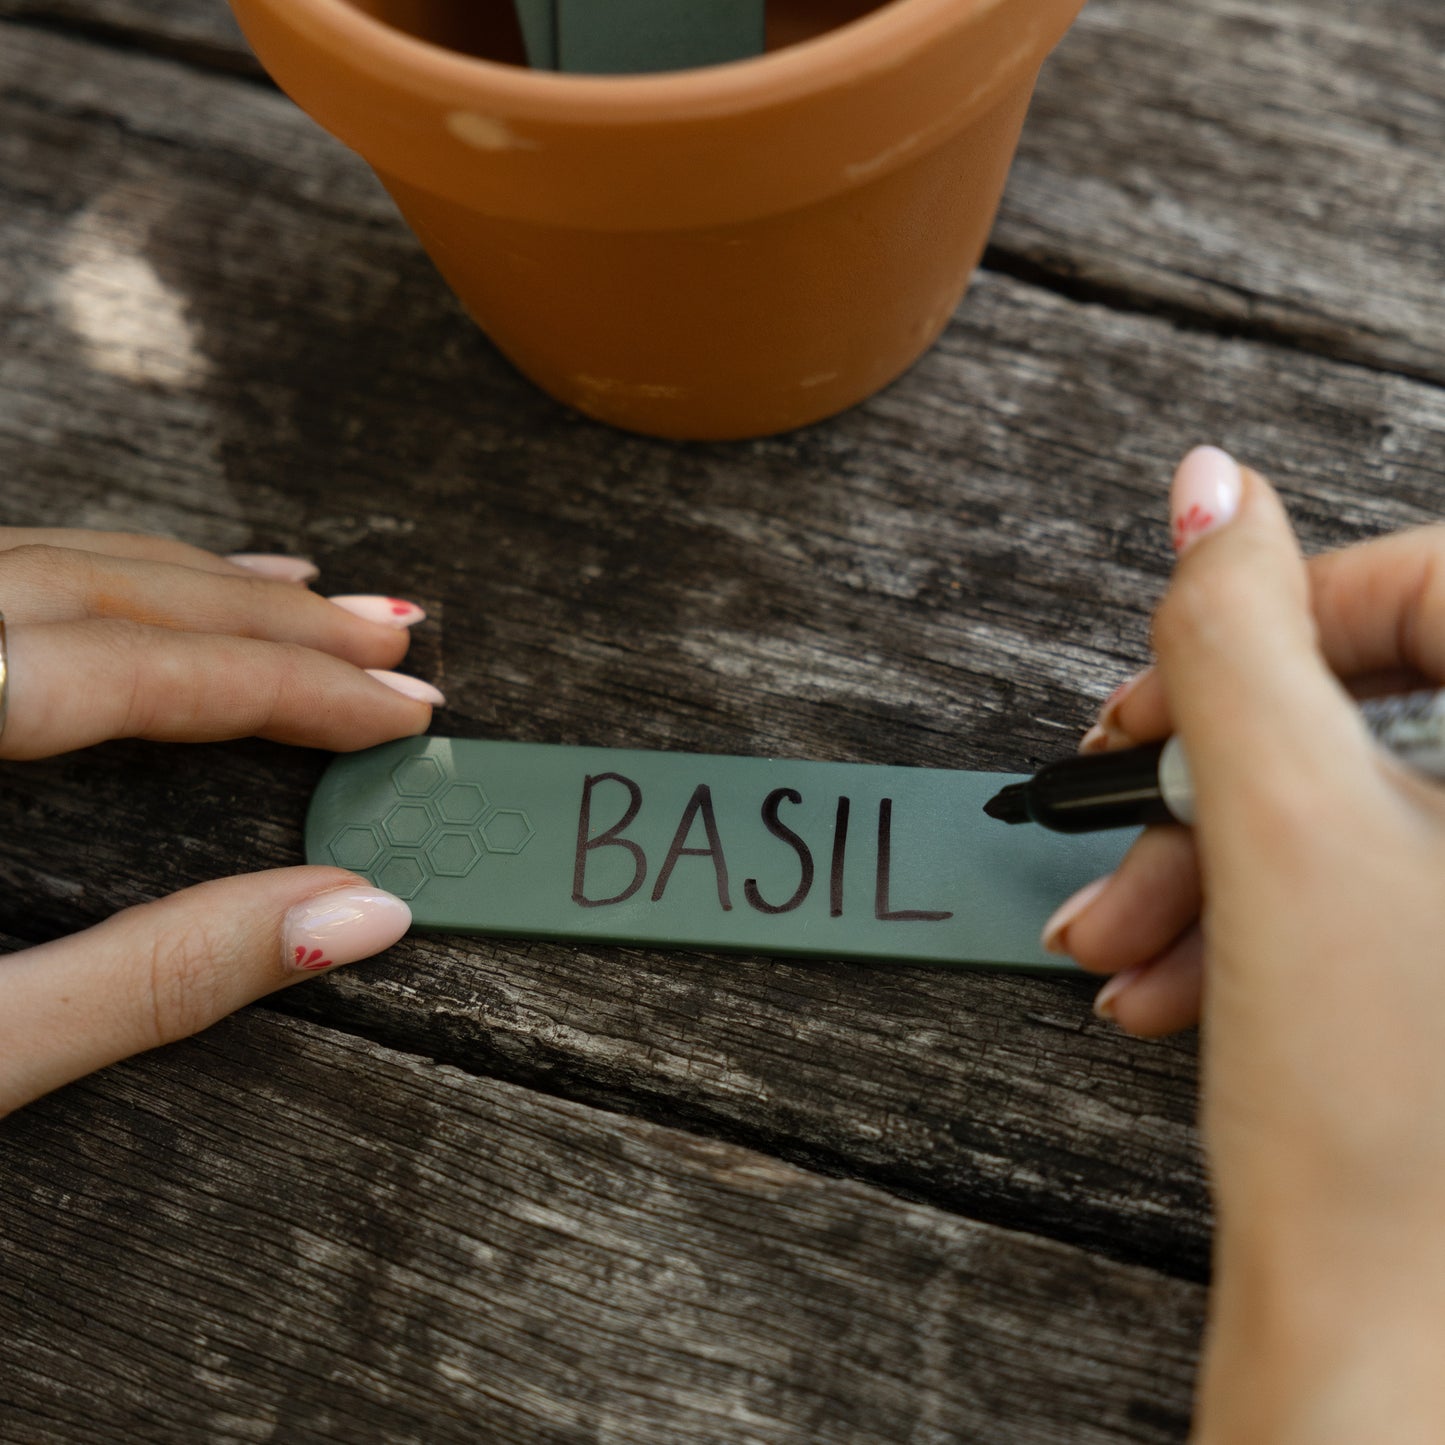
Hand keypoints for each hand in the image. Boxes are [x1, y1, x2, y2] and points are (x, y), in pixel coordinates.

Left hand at [0, 529, 441, 1116]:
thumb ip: (154, 978)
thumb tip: (355, 914)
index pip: (141, 671)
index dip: (292, 688)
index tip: (402, 712)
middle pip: (108, 593)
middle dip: (270, 622)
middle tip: (394, 639)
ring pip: (53, 563)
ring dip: (197, 586)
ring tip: (310, 601)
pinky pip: (9, 578)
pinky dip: (109, 582)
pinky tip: (168, 594)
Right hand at [1045, 452, 1444, 1439]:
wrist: (1395, 1358)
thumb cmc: (1378, 1134)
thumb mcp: (1280, 837)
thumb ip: (1235, 637)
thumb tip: (1209, 488)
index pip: (1433, 588)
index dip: (1275, 616)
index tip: (1160, 679)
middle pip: (1385, 711)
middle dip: (1214, 774)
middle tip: (1120, 815)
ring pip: (1362, 808)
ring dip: (1213, 859)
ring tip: (1121, 946)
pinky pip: (1369, 881)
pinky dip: (1260, 910)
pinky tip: (1174, 973)